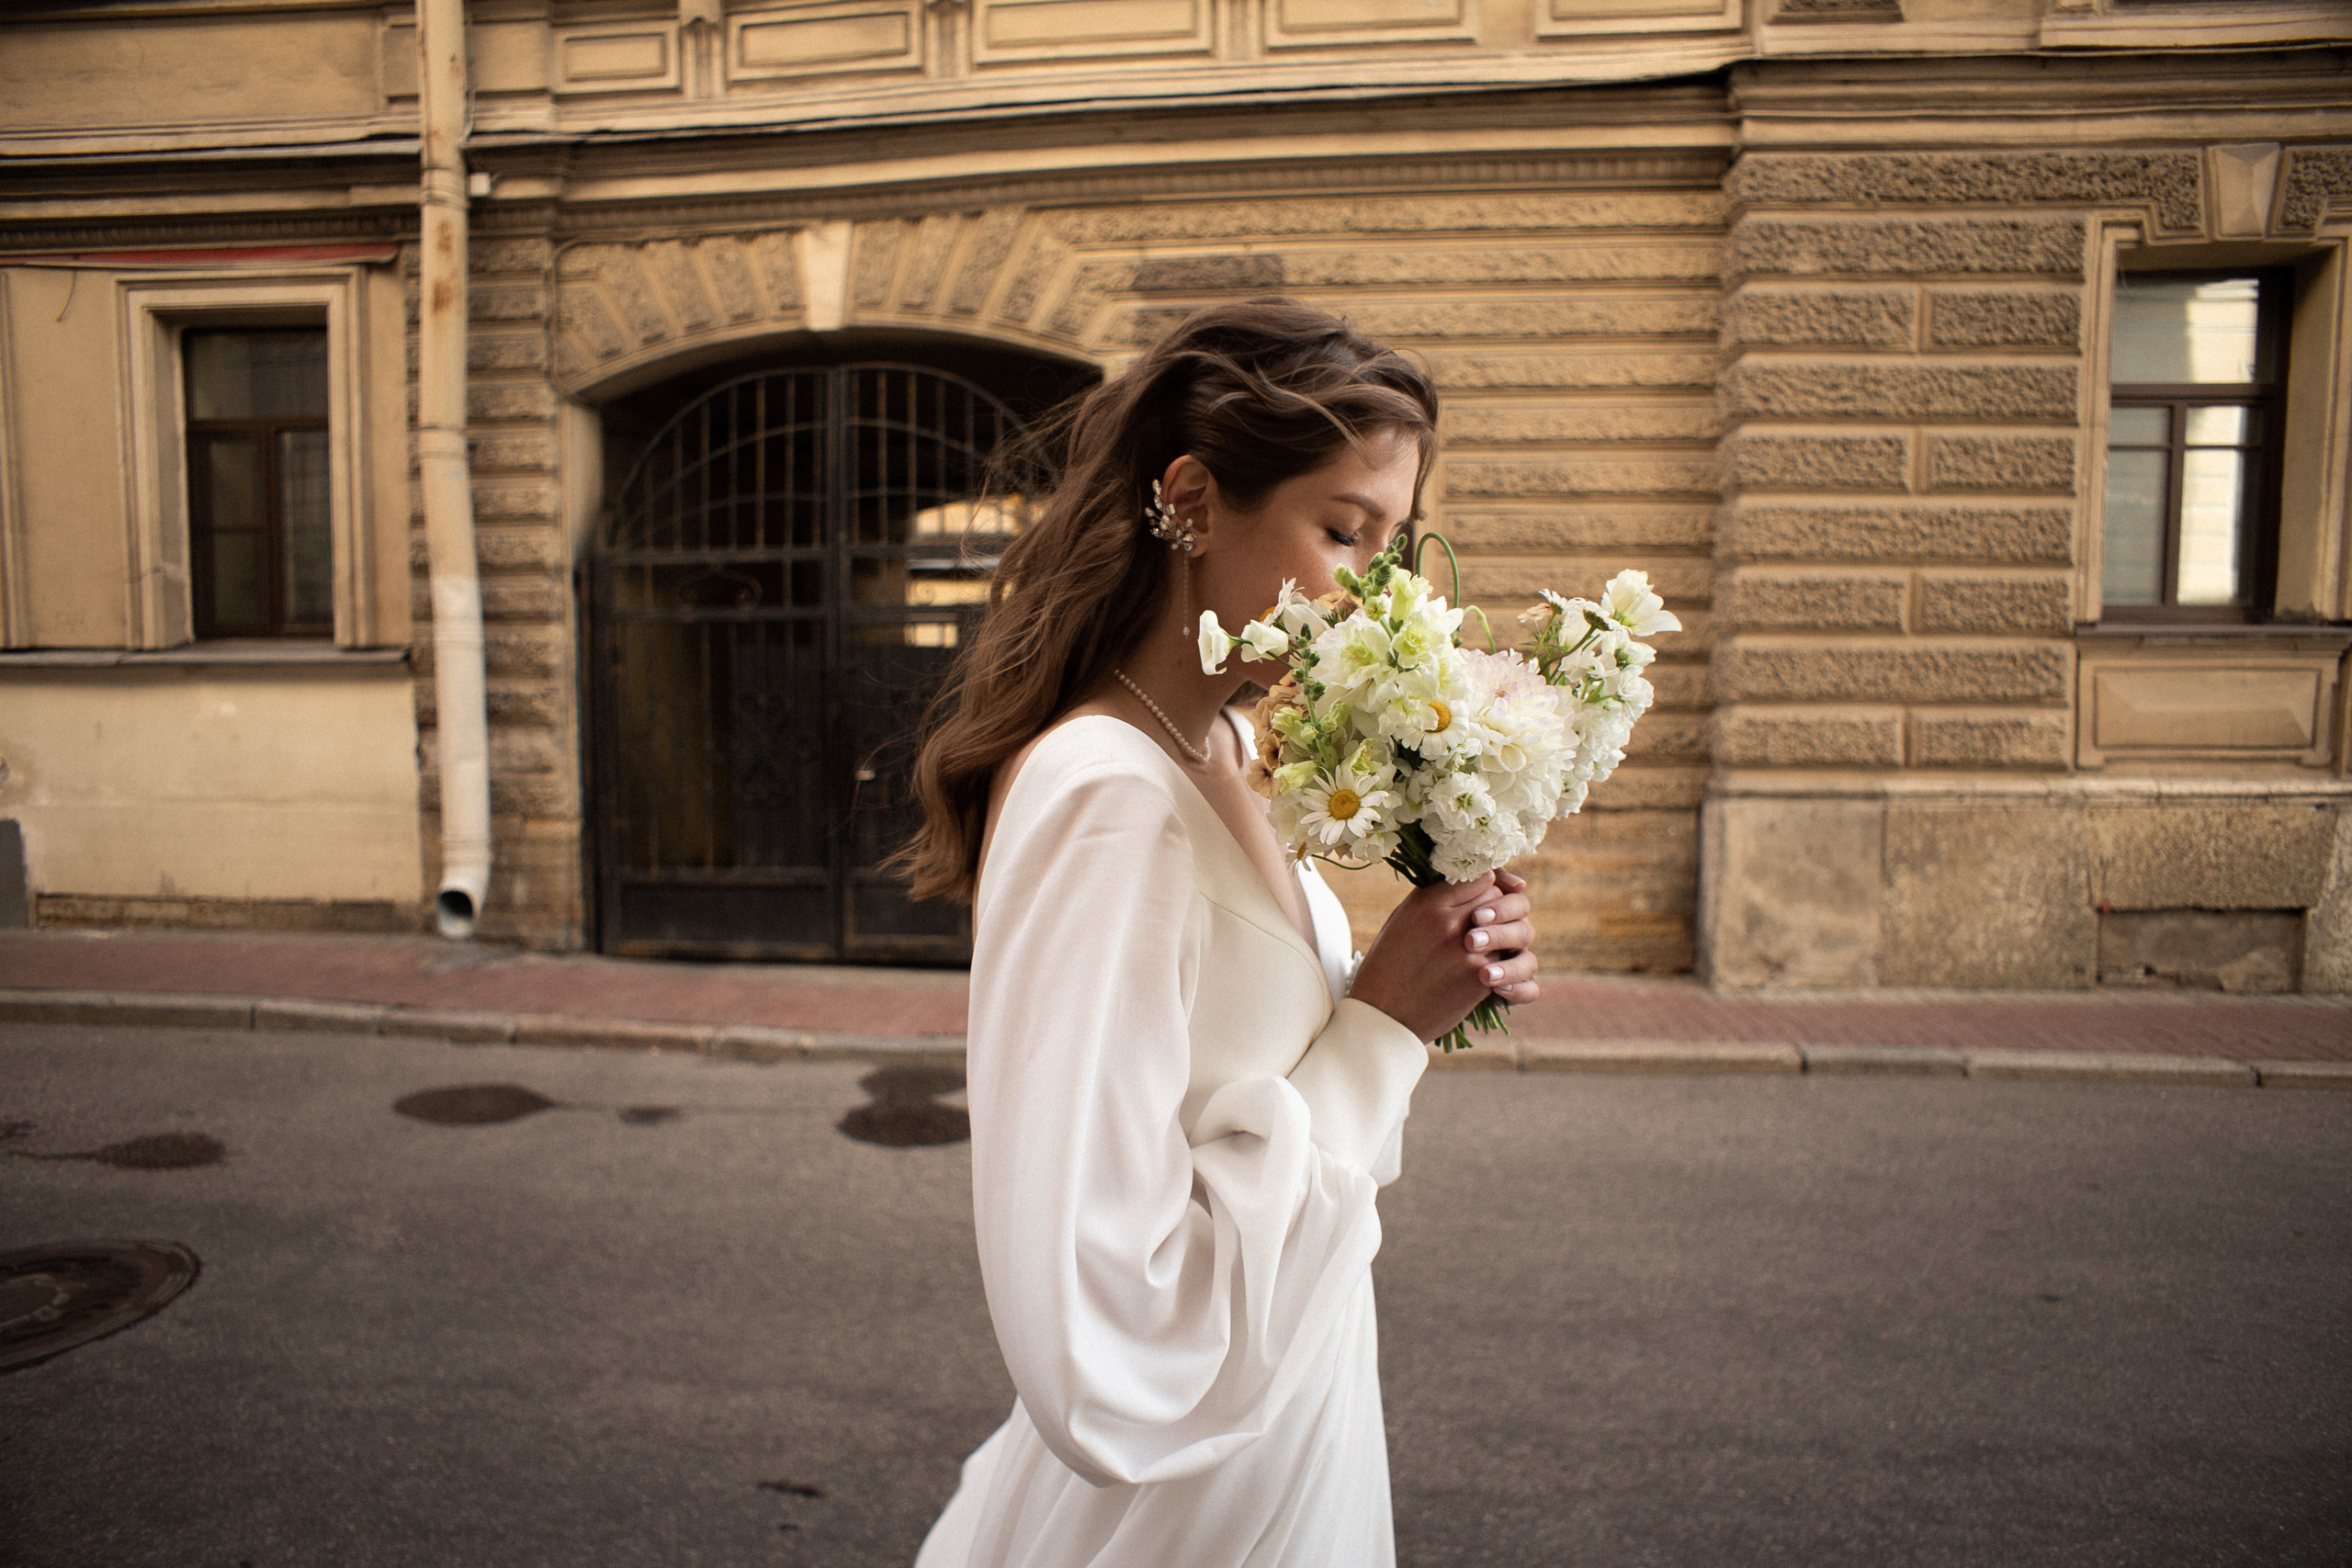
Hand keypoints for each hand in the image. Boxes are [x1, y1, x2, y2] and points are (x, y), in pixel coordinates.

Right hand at [1346, 868, 1539, 1044]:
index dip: (1484, 882)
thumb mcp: (1402, 918)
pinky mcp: (1480, 980)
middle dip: (1495, 904)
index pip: (1478, 876)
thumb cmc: (1388, 964)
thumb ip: (1435, 897)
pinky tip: (1484, 965)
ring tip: (1483, 944)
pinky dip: (1500, 961)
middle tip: (1486, 916)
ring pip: (1506, 928)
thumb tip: (1469, 880)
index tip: (1483, 889)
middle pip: (1496, 897)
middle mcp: (1449, 923)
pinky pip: (1506, 958)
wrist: (1385, 1015)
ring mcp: (1468, 952)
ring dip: (1499, 934)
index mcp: (1427, 903)